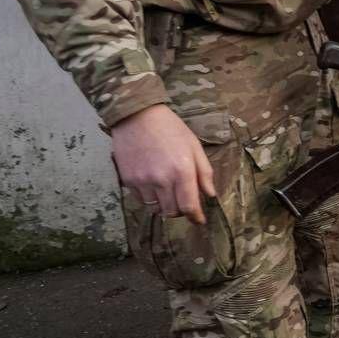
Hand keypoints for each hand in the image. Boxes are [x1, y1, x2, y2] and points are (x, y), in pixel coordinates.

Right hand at [110, 104, 214, 223]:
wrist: (137, 116)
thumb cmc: (171, 128)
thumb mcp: (194, 146)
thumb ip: (204, 172)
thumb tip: (210, 195)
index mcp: (182, 171)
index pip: (189, 206)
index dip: (195, 217)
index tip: (199, 220)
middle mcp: (162, 180)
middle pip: (172, 212)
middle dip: (180, 211)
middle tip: (184, 202)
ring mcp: (143, 182)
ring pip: (155, 208)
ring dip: (164, 205)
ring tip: (168, 191)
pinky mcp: (128, 181)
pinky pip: (141, 200)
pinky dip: (150, 198)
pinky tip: (153, 184)